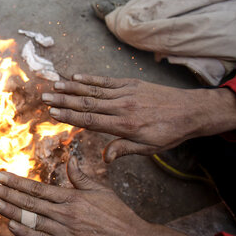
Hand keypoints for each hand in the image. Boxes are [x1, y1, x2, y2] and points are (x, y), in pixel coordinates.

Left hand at [0, 157, 224, 235]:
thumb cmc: (119, 218)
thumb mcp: (102, 192)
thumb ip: (82, 177)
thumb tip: (70, 160)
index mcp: (73, 198)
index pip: (38, 188)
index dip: (16, 182)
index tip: (0, 175)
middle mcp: (67, 215)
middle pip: (29, 203)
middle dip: (6, 194)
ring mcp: (66, 234)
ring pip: (31, 220)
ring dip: (10, 212)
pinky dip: (25, 233)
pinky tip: (12, 225)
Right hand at [41, 74, 235, 161]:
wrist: (191, 111)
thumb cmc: (168, 133)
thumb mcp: (148, 148)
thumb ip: (124, 149)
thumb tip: (105, 159)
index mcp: (125, 125)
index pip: (91, 120)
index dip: (70, 116)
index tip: (52, 112)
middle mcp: (122, 107)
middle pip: (87, 103)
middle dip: (63, 100)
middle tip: (44, 97)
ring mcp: (126, 93)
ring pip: (94, 91)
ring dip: (71, 88)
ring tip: (53, 85)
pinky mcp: (131, 84)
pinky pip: (106, 82)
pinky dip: (90, 79)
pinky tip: (75, 77)